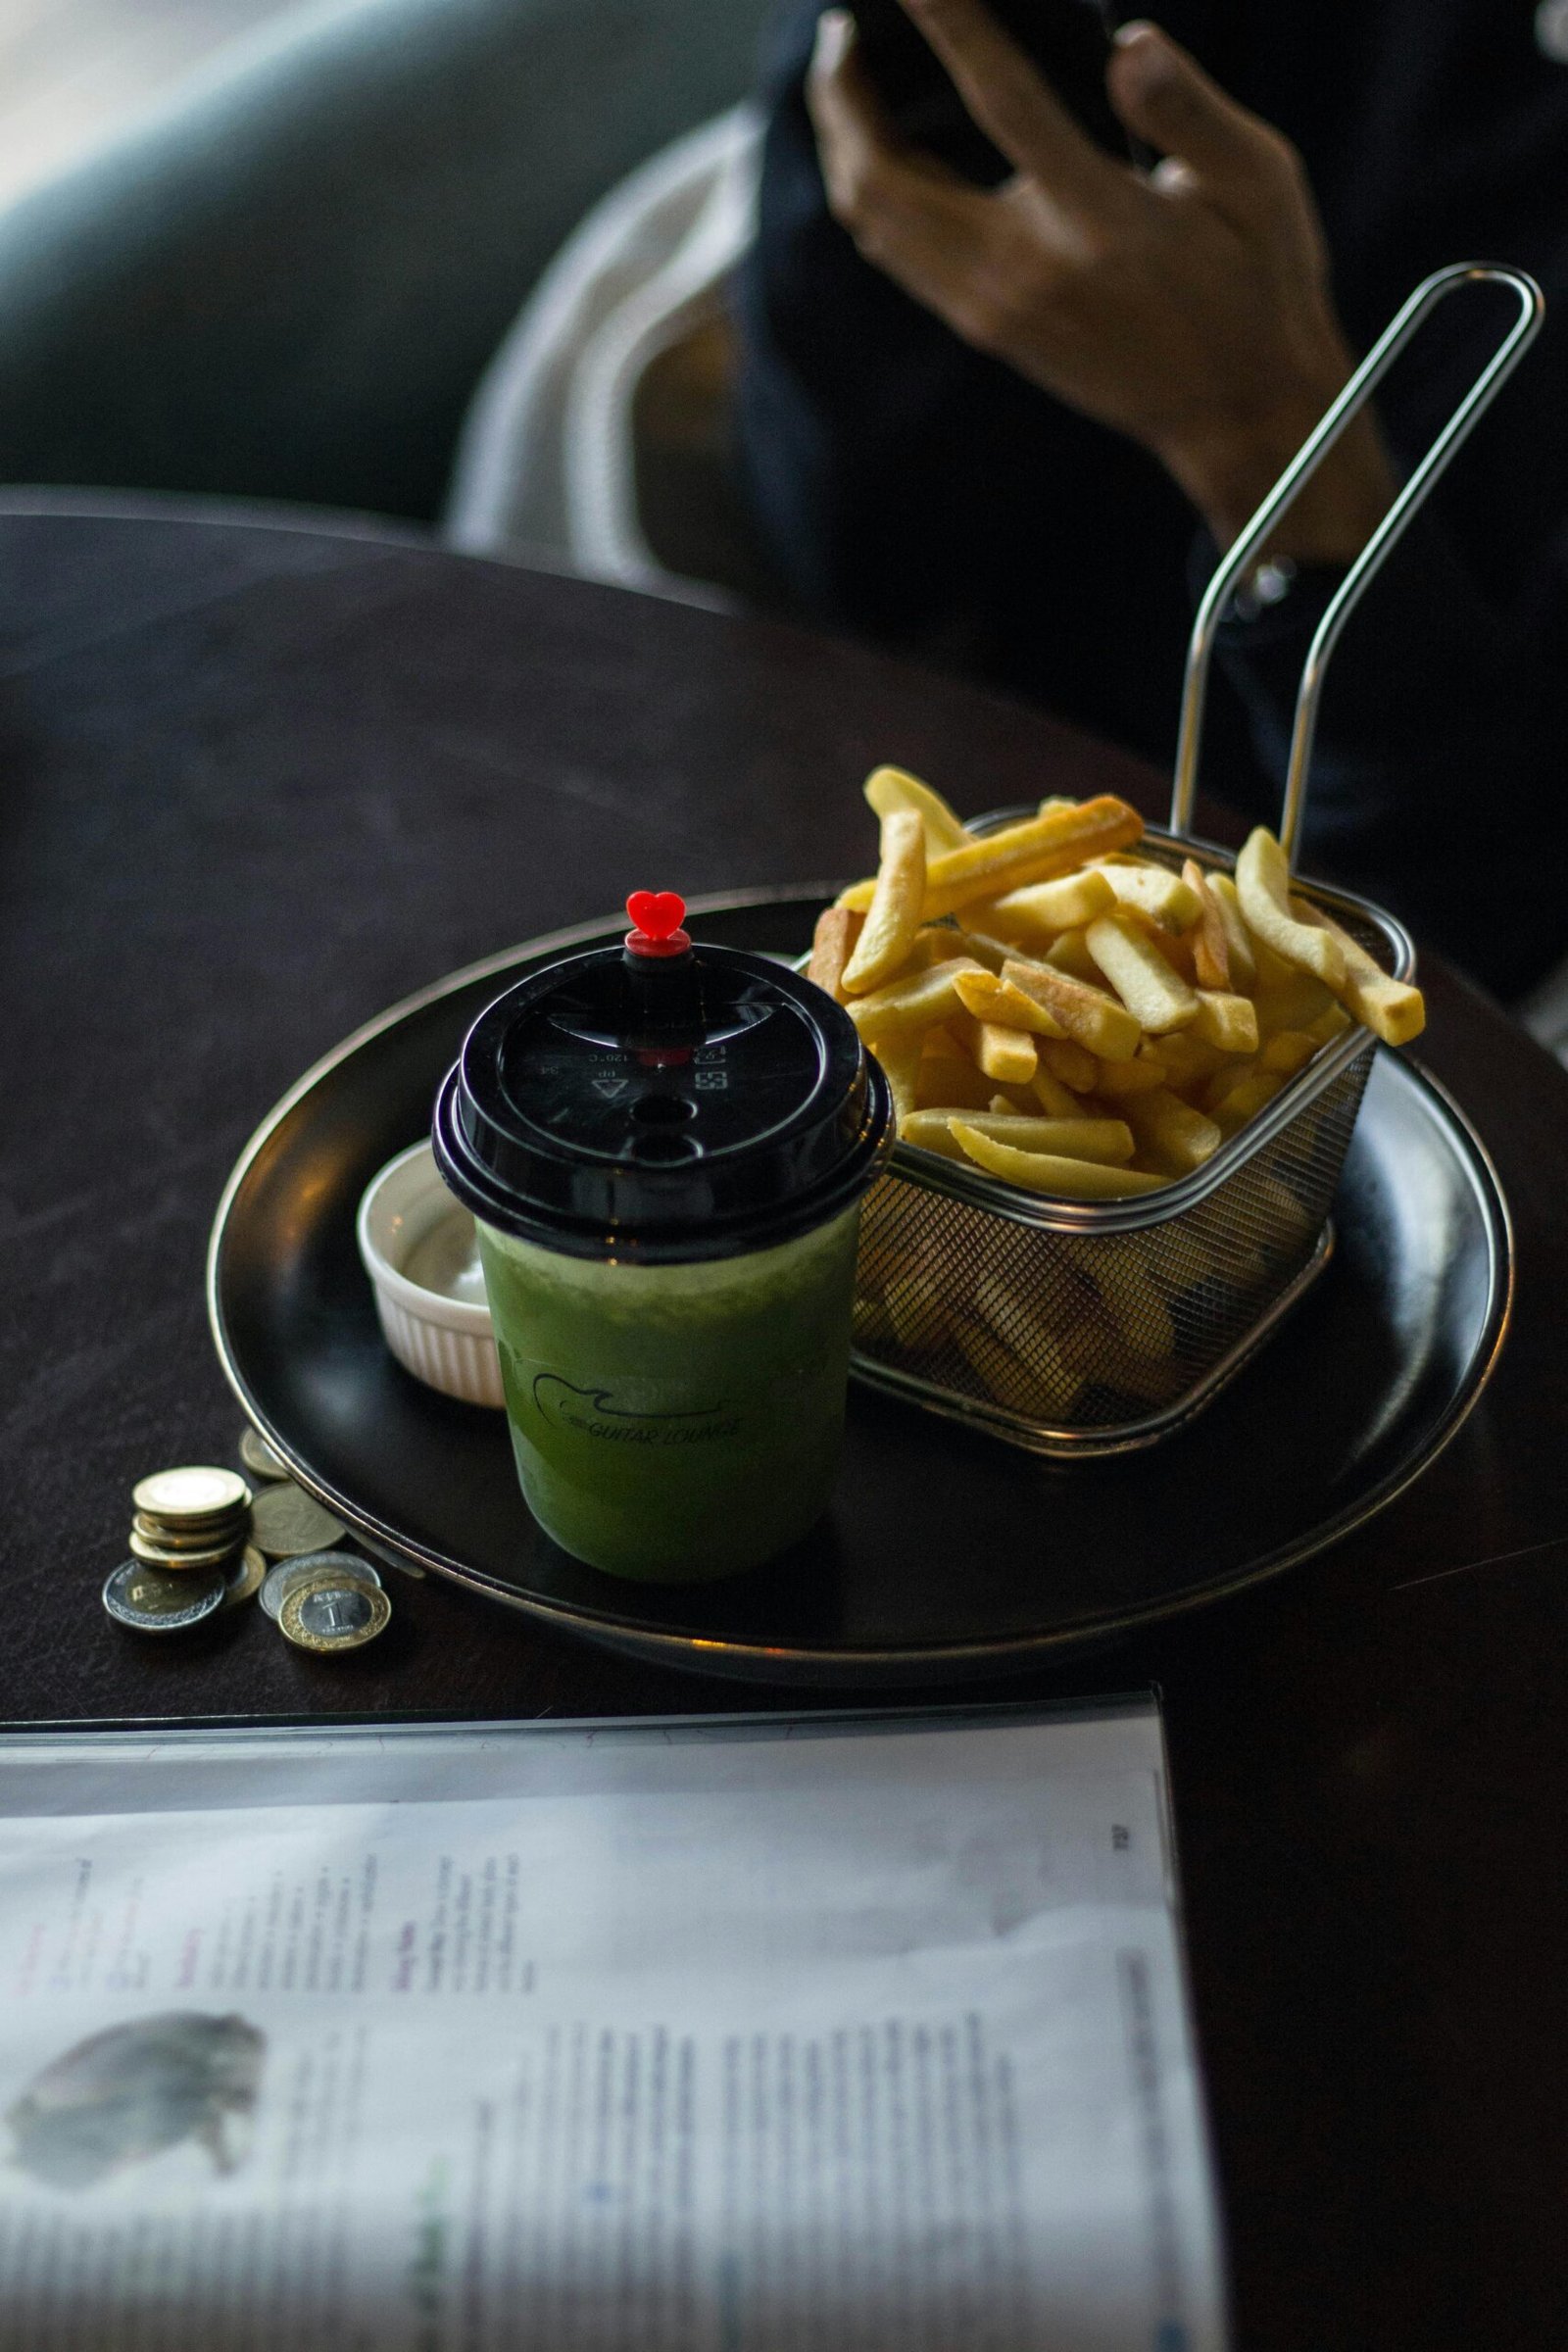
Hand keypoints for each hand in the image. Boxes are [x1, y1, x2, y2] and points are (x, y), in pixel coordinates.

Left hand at [807, 4, 1392, 561]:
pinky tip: (871, 148)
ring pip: (873, 221)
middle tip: (840, 28)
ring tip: (842, 76)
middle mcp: (1027, 270)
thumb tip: (1128, 41)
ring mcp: (993, 307)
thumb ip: (1189, 107)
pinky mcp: (984, 328)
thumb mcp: (1257, 181)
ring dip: (840, 142)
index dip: (948, 21)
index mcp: (1100, 220)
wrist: (1233, 413)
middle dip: (844, 94)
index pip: (1003, 100)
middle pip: (885, 177)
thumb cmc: (1256, 283)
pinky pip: (895, 254)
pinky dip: (864, 192)